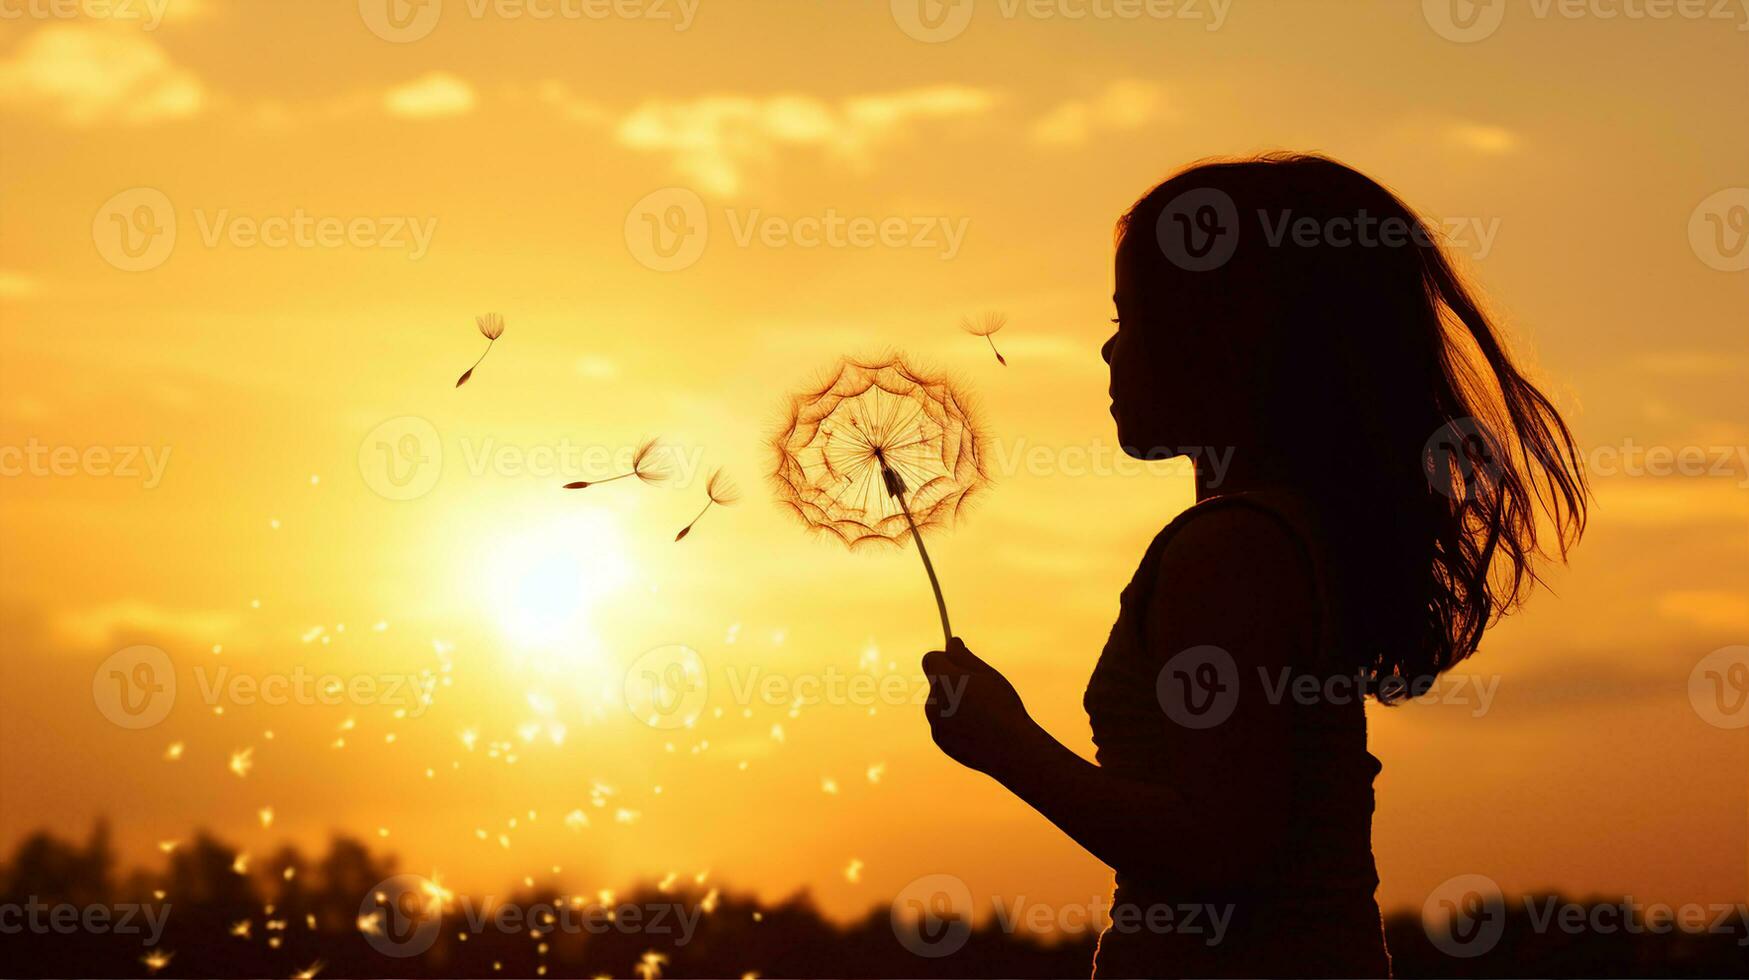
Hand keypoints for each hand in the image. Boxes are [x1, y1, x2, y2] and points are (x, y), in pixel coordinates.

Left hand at [921, 637, 1039, 777]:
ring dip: (954, 704)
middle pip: (936, 682)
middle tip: (979, 690)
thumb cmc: (1002, 706)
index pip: (930, 659)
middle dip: (952, 682)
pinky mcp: (940, 740)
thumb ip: (965, 657)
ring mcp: (935, 722)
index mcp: (945, 680)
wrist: (1010, 748)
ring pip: (941, 704)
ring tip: (983, 714)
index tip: (957, 660)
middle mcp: (934, 700)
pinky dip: (956, 724)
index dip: (944, 657)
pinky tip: (978, 731)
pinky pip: (944, 724)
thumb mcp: (988, 675)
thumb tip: (951, 643)